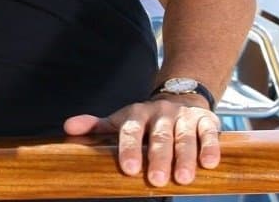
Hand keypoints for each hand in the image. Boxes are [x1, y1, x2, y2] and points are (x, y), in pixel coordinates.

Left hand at [63, 97, 220, 186]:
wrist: (179, 96)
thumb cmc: (145, 118)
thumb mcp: (120, 119)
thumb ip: (97, 126)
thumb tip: (68, 128)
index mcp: (136, 114)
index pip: (130, 131)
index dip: (129, 149)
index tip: (129, 169)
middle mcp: (160, 113)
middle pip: (158, 137)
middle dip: (158, 159)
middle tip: (157, 181)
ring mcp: (183, 117)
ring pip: (184, 137)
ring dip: (184, 158)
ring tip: (183, 179)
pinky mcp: (205, 120)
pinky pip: (209, 133)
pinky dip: (210, 147)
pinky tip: (209, 163)